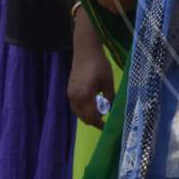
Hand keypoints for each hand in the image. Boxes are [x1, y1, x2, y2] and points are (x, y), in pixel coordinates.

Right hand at [67, 8, 114, 129]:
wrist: (85, 51)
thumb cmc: (99, 65)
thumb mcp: (108, 81)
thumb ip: (109, 97)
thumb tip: (110, 109)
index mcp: (85, 96)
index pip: (91, 117)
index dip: (99, 124)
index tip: (106, 127)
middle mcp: (75, 98)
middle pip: (83, 117)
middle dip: (94, 120)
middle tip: (105, 119)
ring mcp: (70, 94)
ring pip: (78, 113)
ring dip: (88, 115)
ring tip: (100, 111)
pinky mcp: (69, 90)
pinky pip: (75, 106)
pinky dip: (82, 109)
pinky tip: (91, 105)